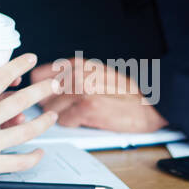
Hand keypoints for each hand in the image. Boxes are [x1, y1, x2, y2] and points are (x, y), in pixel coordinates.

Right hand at [0, 51, 61, 188]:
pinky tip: (40, 152)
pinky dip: (33, 158)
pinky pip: (18, 162)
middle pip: (19, 102)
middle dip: (40, 91)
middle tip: (53, 84)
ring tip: (52, 115)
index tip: (28, 58)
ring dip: (43, 122)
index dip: (16, 66)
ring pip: (25, 132)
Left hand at [29, 56, 168, 133]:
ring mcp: (81, 89)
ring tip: (71, 115)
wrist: (150, 105)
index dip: (37, 89)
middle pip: (43, 94)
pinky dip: (70, 123)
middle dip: (47, 104)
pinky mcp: (87, 107)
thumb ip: (73, 77)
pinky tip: (81, 121)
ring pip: (52, 108)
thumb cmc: (126, 94)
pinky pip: (64, 120)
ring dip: (58, 115)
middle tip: (54, 110)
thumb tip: (48, 87)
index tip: (39, 97)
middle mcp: (77, 73)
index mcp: (78, 64)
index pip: (39, 75)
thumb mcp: (97, 75)